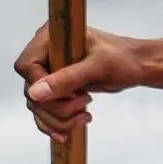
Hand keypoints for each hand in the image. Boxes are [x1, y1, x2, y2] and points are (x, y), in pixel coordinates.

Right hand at [15, 25, 146, 139]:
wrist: (135, 66)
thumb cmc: (122, 59)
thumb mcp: (96, 68)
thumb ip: (66, 79)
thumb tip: (35, 93)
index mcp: (50, 37)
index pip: (27, 66)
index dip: (41, 87)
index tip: (68, 94)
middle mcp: (45, 52)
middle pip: (31, 90)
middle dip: (55, 107)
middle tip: (82, 106)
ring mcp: (49, 71)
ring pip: (37, 104)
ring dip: (58, 118)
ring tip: (84, 116)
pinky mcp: (56, 87)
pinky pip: (44, 111)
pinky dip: (56, 123)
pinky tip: (73, 126)